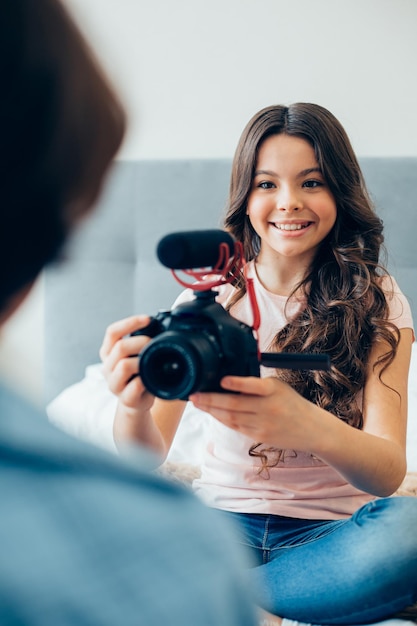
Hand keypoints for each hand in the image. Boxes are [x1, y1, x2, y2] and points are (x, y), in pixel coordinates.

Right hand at [100, 315, 154, 411]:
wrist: (136, 402)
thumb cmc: (138, 374)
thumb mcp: (135, 355)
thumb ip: (140, 341)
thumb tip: (159, 324)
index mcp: (108, 352)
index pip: (112, 332)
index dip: (130, 322)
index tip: (148, 319)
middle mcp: (107, 367)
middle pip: (120, 347)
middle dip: (141, 341)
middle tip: (154, 343)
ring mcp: (114, 383)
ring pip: (124, 365)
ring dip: (142, 360)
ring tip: (152, 360)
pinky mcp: (125, 398)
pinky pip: (135, 385)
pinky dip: (146, 379)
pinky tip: (152, 376)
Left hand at [190, 375, 312, 450]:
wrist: (311, 429)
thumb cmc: (291, 403)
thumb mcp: (278, 387)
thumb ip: (256, 384)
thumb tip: (227, 380)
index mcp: (273, 390)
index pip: (254, 386)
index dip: (237, 383)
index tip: (222, 380)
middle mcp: (268, 408)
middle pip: (234, 404)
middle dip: (211, 400)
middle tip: (194, 396)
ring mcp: (263, 424)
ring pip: (231, 417)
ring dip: (212, 410)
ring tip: (198, 403)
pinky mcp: (259, 436)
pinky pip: (236, 427)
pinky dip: (222, 419)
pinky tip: (212, 413)